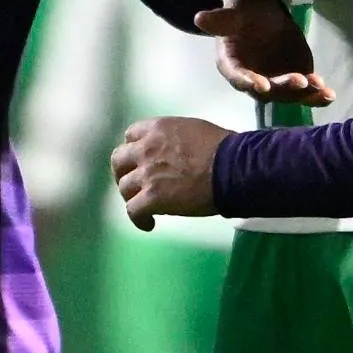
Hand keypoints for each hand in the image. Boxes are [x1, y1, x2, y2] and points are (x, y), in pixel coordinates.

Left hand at [111, 117, 226, 227]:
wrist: (233, 168)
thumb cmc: (224, 148)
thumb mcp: (193, 130)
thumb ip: (174, 138)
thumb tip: (174, 151)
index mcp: (157, 128)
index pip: (131, 136)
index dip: (134, 149)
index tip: (141, 159)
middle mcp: (146, 148)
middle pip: (119, 160)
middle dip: (124, 172)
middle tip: (134, 184)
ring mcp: (147, 174)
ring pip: (124, 188)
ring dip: (133, 197)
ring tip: (145, 207)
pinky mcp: (152, 197)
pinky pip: (133, 211)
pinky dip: (139, 219)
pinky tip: (149, 224)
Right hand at [195, 0, 330, 104]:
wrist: (264, 14)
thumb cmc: (244, 11)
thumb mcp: (234, 11)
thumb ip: (221, 19)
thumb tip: (199, 18)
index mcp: (232, 65)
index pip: (239, 77)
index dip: (250, 82)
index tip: (261, 84)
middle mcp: (252, 81)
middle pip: (267, 91)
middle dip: (284, 87)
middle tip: (300, 80)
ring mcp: (275, 83)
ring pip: (288, 95)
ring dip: (304, 93)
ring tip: (320, 86)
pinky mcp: (294, 82)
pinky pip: (306, 93)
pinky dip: (317, 96)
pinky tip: (329, 95)